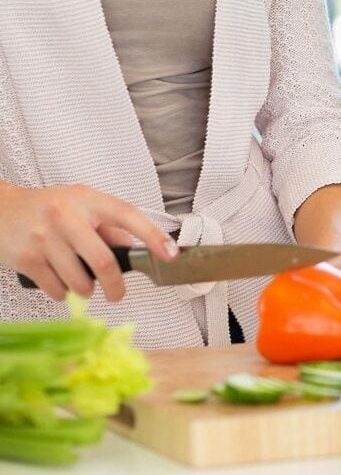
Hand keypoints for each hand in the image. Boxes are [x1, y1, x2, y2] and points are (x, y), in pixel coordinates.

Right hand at [0, 182, 177, 302]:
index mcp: (88, 200)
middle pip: (104, 261)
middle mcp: (67, 216)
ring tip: (82, 283)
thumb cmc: (46, 208)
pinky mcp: (27, 258)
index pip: (128, 216)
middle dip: (116, 286)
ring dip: (86, 290)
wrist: (0, 209)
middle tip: (118, 294)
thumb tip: (136, 248)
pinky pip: (56, 289)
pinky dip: (63, 293)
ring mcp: (45, 238)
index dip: (153, 236)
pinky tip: (61, 284)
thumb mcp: (81, 204)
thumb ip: (108, 224)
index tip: (170, 254)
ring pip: (79, 281)